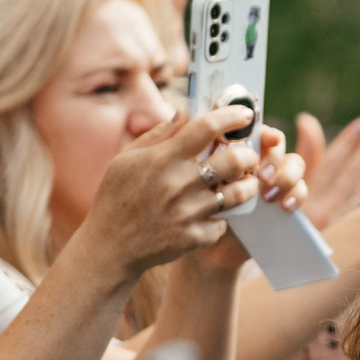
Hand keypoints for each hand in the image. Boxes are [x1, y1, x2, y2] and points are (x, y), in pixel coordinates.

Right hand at [82, 108, 299, 279]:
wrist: (110, 247)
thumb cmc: (117, 197)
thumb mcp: (126, 159)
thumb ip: (158, 135)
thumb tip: (184, 113)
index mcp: (162, 158)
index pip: (206, 128)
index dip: (231, 117)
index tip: (245, 114)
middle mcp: (179, 183)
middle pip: (234, 159)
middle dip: (248, 154)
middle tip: (248, 155)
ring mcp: (189, 212)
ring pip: (239, 193)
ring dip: (247, 184)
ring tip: (245, 181)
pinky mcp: (196, 236)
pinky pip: (224, 222)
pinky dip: (222, 216)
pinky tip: (213, 213)